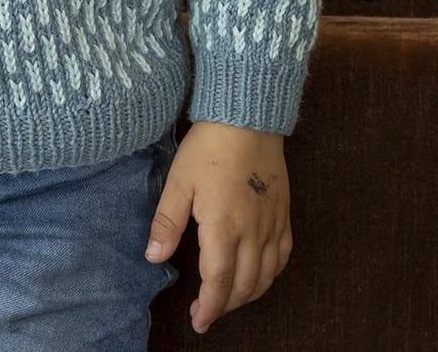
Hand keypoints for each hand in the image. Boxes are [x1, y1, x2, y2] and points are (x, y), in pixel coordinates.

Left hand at [144, 121, 290, 334]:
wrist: (247, 117)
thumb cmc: (209, 147)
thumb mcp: (179, 181)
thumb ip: (167, 222)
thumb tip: (153, 257)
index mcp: (223, 227)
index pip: (219, 282)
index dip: (209, 307)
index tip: (198, 321)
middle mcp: (253, 233)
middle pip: (244, 286)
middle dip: (226, 305)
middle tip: (208, 311)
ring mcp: (272, 224)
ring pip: (266, 276)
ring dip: (248, 295)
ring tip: (229, 299)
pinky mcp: (284, 213)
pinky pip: (283, 256)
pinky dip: (271, 275)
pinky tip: (260, 275)